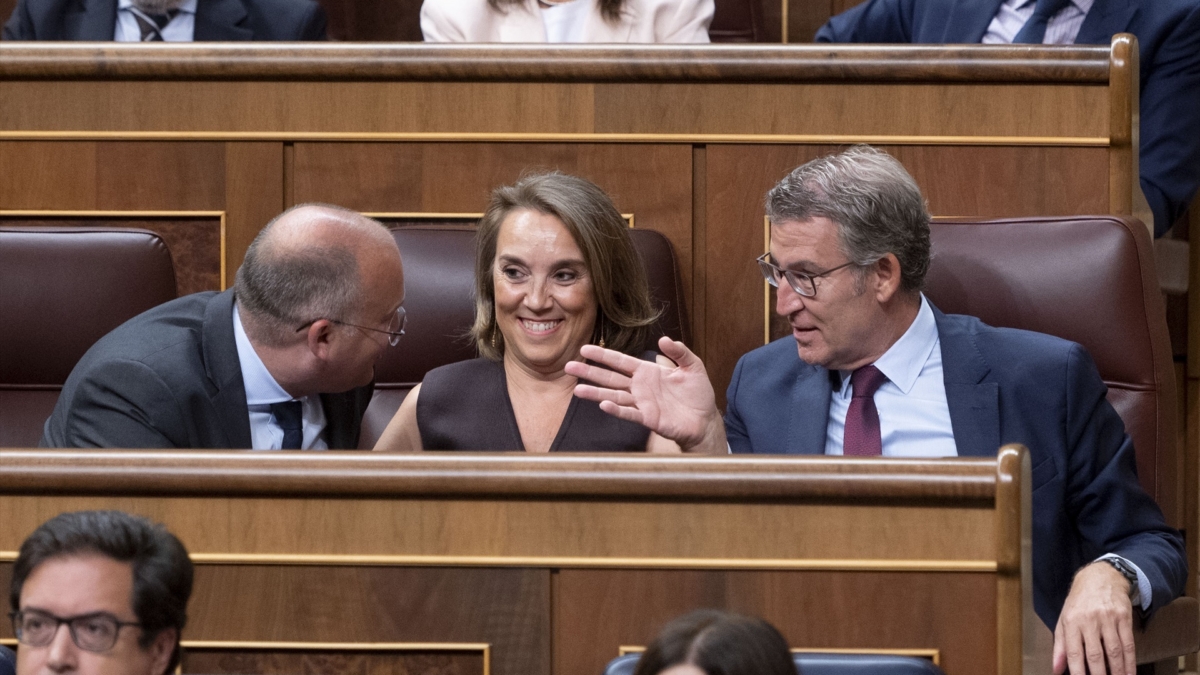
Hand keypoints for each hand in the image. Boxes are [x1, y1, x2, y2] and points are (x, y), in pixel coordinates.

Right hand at [565, 336, 725, 452]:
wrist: (705, 420)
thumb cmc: (698, 394)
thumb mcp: (693, 366)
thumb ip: (680, 351)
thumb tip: (663, 339)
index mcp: (648, 372)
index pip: (620, 361)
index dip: (603, 355)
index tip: (585, 348)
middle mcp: (640, 387)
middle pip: (610, 377)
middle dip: (590, 372)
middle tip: (569, 366)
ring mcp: (642, 403)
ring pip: (613, 396)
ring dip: (595, 392)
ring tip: (577, 390)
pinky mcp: (648, 418)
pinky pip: (629, 413)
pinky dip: (616, 409)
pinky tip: (603, 404)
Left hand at [1052, 562, 1136, 674]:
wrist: (1100, 577)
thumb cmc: (1079, 602)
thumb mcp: (1064, 619)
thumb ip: (1060, 646)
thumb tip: (1056, 669)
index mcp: (1071, 622)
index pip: (1074, 652)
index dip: (1078, 671)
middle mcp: (1089, 620)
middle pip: (1095, 655)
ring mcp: (1108, 618)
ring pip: (1114, 651)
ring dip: (1118, 672)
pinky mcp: (1124, 617)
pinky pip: (1128, 644)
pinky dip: (1130, 662)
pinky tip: (1130, 673)